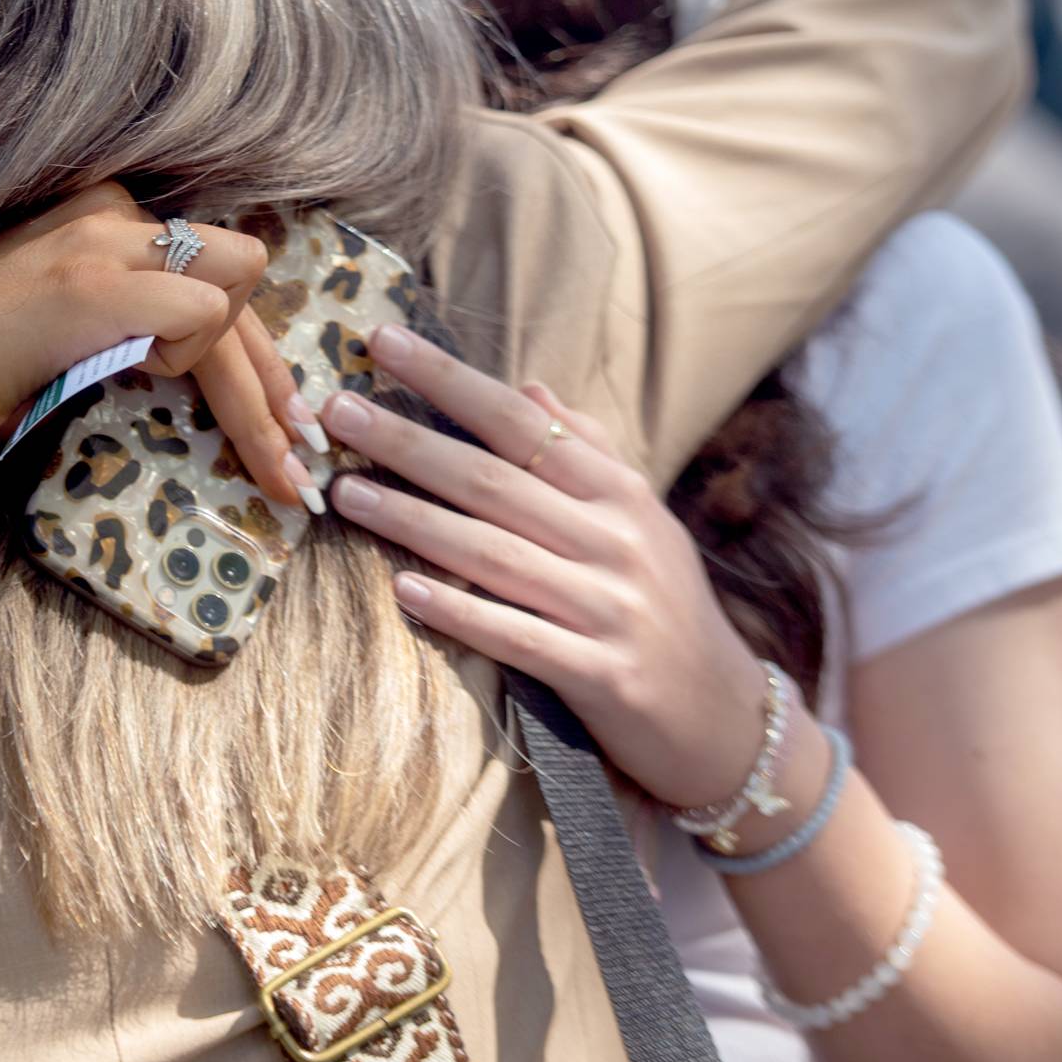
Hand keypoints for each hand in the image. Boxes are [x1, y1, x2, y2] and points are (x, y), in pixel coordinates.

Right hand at [0, 183, 307, 504]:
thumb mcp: (67, 329)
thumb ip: (130, 321)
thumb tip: (202, 361)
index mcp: (103, 212)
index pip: (216, 266)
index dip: (252, 348)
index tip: (275, 412)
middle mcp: (112, 210)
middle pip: (241, 276)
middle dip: (274, 379)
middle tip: (299, 460)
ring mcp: (103, 241)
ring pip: (235, 291)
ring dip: (243, 387)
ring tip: (260, 464)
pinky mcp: (95, 286)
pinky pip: (199, 317)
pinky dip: (181, 362)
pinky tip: (132, 379)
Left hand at [316, 326, 771, 812]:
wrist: (725, 720)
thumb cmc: (663, 606)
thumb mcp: (639, 518)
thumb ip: (586, 451)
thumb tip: (529, 386)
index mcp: (620, 493)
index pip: (521, 423)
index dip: (450, 380)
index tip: (383, 340)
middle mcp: (617, 540)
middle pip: (494, 480)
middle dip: (409, 440)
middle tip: (336, 409)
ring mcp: (611, 608)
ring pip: (493, 552)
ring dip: (412, 518)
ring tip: (345, 491)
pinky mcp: (603, 675)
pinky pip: (518, 636)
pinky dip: (460, 611)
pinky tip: (402, 588)